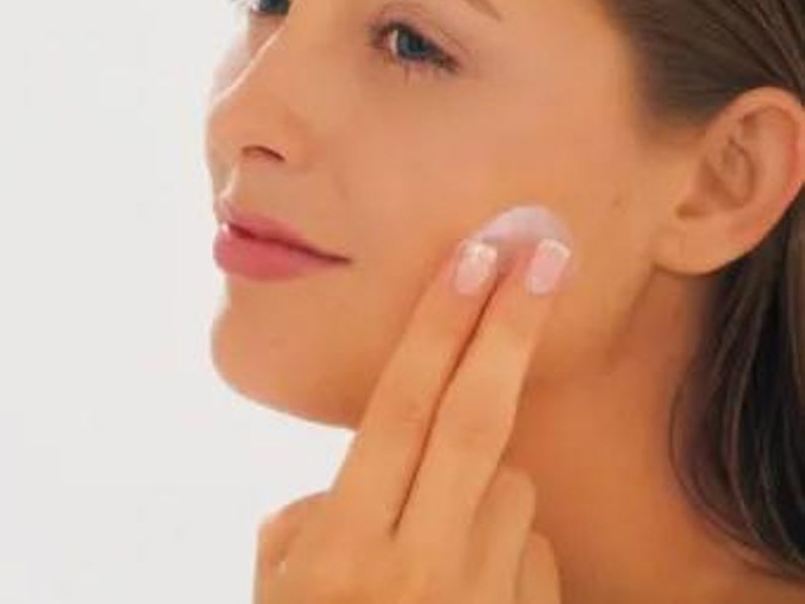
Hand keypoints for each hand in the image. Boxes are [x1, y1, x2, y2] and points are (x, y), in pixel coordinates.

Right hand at [254, 234, 572, 602]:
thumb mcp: (277, 586)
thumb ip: (316, 515)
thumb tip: (369, 467)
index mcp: (345, 550)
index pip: (400, 412)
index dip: (437, 328)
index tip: (472, 257)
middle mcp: (421, 567)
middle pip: (474, 422)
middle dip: (509, 327)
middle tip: (544, 251)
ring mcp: (483, 597)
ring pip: (511, 484)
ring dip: (482, 482)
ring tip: (434, 547)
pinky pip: (532, 545)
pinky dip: (502, 544)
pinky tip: (464, 588)